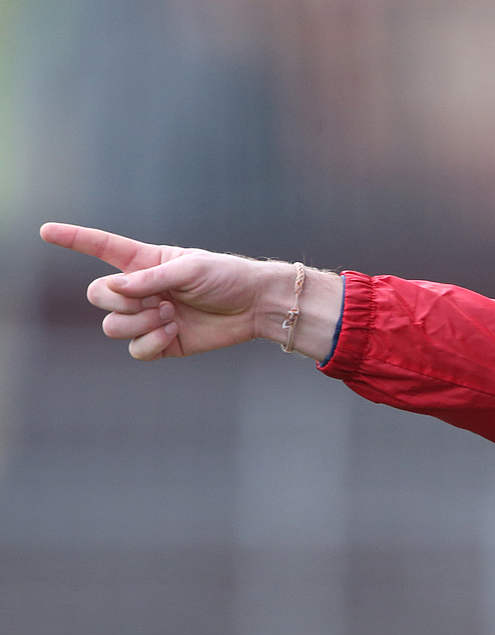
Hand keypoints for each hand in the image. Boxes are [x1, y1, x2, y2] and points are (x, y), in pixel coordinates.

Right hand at [41, 223, 271, 359]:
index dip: (73, 239)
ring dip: (137, 323)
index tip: (45, 230)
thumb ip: (151, 277)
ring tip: (169, 315)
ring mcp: (148, 317)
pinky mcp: (161, 343)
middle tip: (153, 300)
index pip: (102, 248)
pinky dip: (150, 343)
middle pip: (96, 295)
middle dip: (116, 301)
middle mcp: (142, 289)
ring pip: (111, 326)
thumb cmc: (227, 276)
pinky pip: (134, 350)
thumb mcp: (191, 267)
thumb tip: (115, 287)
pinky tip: (172, 332)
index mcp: (145, 262)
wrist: (255, 306)